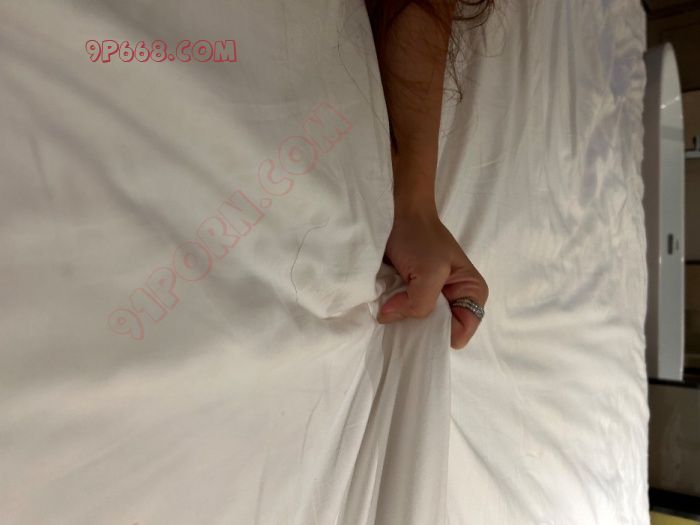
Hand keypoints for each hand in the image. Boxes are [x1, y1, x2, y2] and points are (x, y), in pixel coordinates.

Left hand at [377, 210, 488, 349]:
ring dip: (404, 318)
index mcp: (472, 293)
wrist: (400, 214)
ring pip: (421, 324)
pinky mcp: (415, 293)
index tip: (416, 322)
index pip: (460, 332)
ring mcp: (435, 297)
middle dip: (420, 327)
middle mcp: (456, 299)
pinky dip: (396, 310)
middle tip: (401, 315)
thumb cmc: (421, 238)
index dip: (437, 332)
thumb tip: (388, 317)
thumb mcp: (429, 273)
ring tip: (392, 307)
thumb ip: (418, 304)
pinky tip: (387, 303)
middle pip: (440, 331)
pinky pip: (407, 313)